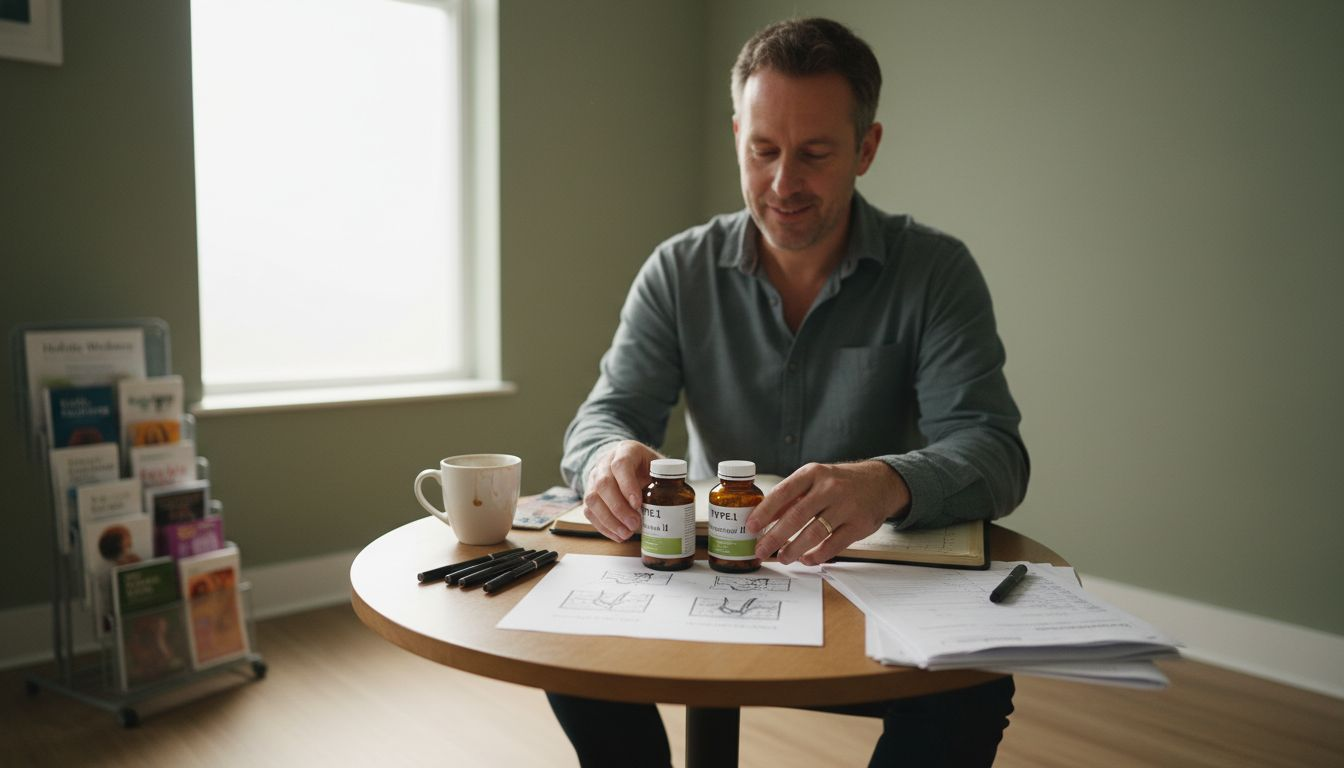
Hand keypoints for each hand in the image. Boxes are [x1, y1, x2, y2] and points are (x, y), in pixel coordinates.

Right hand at [583, 440, 659, 541]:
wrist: (626, 463)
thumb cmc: (646, 466)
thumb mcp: (659, 465)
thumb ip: (666, 478)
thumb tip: (676, 500)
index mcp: (626, 450)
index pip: (621, 464)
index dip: (627, 485)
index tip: (638, 504)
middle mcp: (605, 462)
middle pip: (603, 484)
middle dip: (619, 508)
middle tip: (634, 524)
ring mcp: (594, 478)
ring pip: (592, 499)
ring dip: (609, 520)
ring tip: (627, 533)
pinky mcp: (590, 494)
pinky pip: (589, 511)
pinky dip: (603, 526)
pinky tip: (618, 535)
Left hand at [746, 461, 910, 565]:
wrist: (880, 482)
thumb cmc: (839, 482)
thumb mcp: (816, 478)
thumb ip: (792, 496)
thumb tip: (763, 518)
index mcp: (813, 473)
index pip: (783, 492)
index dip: (765, 511)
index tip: (751, 527)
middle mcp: (829, 488)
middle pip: (796, 516)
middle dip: (775, 536)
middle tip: (761, 550)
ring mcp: (846, 506)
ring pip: (814, 533)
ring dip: (794, 549)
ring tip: (782, 558)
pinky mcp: (859, 525)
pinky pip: (833, 545)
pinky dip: (816, 555)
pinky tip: (806, 559)